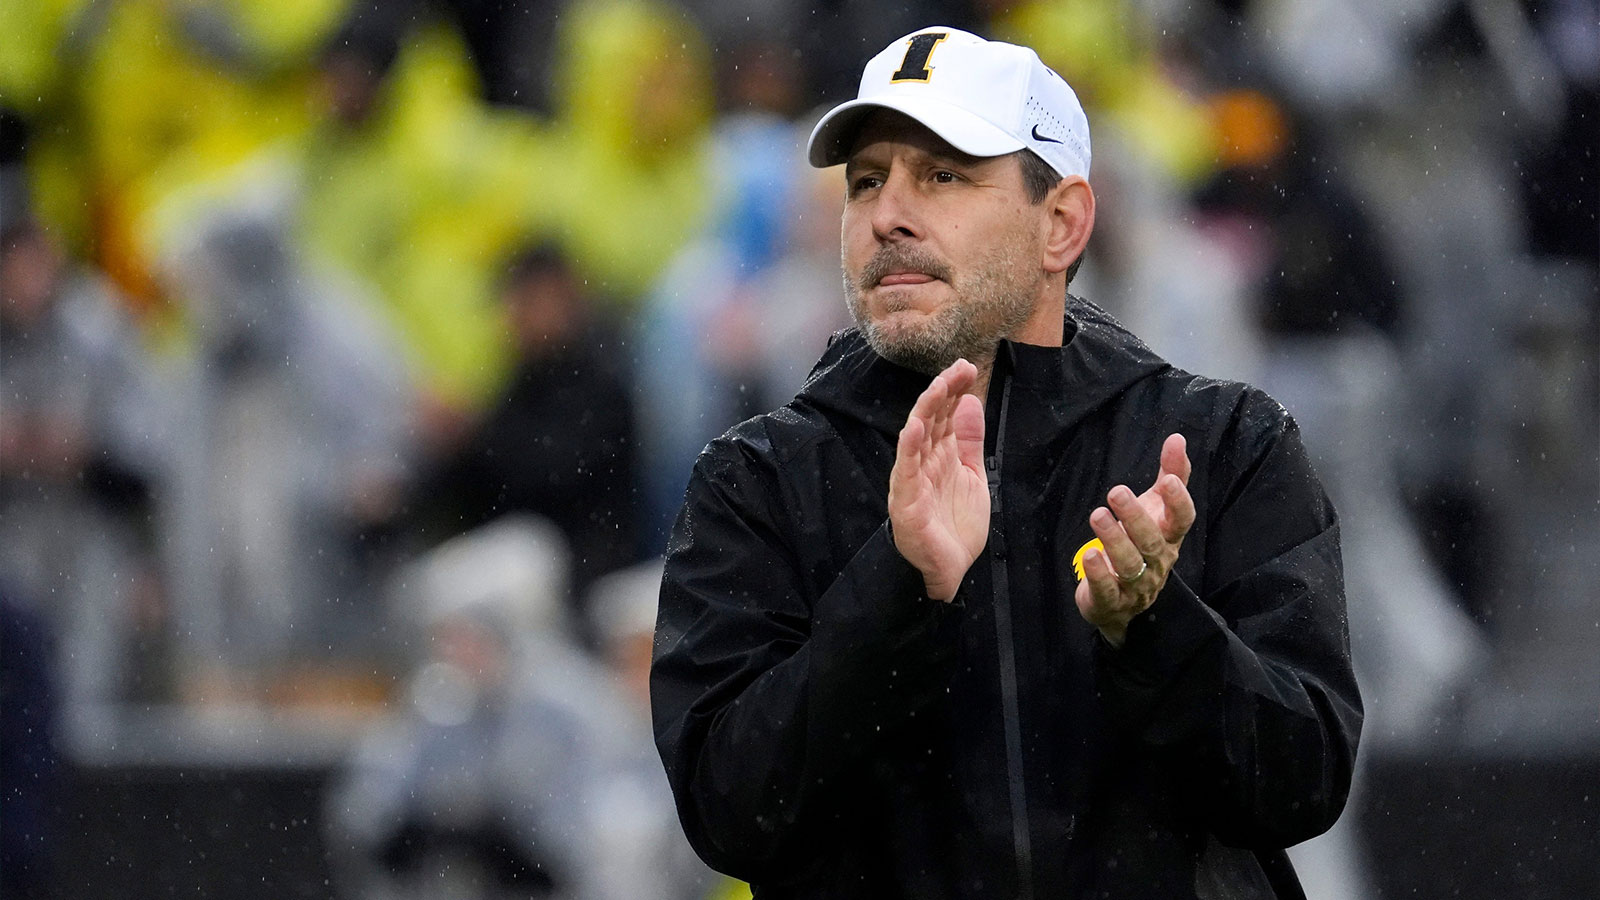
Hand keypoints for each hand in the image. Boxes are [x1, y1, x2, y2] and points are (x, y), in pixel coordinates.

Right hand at [888, 359, 986, 601]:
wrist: (949, 571)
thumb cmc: (955, 525)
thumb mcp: (972, 475)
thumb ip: (969, 441)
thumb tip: (970, 402)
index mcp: (941, 455)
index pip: (945, 415)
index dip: (954, 390)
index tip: (967, 368)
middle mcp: (924, 462)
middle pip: (930, 420)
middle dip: (943, 393)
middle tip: (958, 368)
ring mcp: (914, 481)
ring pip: (916, 439)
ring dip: (926, 412)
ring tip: (938, 387)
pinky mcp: (907, 502)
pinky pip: (906, 472)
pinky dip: (908, 449)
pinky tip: (913, 428)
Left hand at [1075, 433, 1195, 645]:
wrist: (1124, 602)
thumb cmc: (1142, 544)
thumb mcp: (1156, 508)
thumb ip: (1170, 475)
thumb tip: (1177, 438)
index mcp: (1170, 538)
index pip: (1182, 521)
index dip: (1178, 502)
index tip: (1168, 481)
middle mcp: (1158, 562)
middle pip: (1152, 541)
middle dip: (1136, 517)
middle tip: (1116, 492)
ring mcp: (1137, 585)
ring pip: (1130, 564)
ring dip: (1114, 540)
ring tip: (1098, 515)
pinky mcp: (1112, 601)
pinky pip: (1108, 589)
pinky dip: (1098, 574)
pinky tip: (1089, 555)